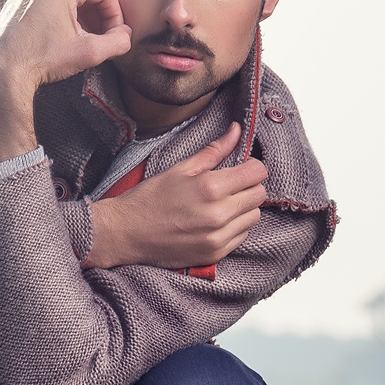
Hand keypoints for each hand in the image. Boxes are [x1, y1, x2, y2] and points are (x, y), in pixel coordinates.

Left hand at [0, 0, 130, 167]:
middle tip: (102, 40)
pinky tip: (59, 43)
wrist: (2, 73)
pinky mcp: (15, 7)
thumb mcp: (89, 52)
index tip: (116, 35)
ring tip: (82, 43)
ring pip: (65, 2)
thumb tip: (125, 37)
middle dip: (98, 18)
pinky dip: (58, 21)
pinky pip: (46, 8)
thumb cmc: (42, 59)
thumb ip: (117, 41)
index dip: (116, 14)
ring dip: (79, 20)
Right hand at [83, 124, 266, 269]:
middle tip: (229, 186)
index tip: (241, 168)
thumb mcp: (179, 169)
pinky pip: (242, 236)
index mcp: (210, 187)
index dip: (251, 167)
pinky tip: (214, 222)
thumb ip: (213, 151)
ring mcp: (218, 237)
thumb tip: (237, 130)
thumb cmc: (148, 199)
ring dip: (243, 208)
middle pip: (259, 195)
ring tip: (221, 205)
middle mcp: (219, 214)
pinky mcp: (215, 254)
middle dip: (248, 187)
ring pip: (254, 217)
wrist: (124, 234)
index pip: (257, 173)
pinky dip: (235, 227)